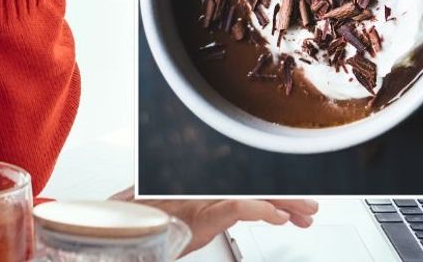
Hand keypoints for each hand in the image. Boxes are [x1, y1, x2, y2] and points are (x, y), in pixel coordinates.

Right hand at [109, 187, 316, 257]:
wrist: (112, 232)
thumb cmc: (134, 227)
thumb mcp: (167, 229)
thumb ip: (187, 224)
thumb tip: (208, 220)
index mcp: (201, 198)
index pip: (243, 193)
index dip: (271, 201)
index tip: (292, 212)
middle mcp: (205, 194)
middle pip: (253, 190)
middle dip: (286, 199)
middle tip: (310, 210)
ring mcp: (205, 200)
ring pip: (253, 196)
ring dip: (284, 204)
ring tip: (306, 213)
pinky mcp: (202, 210)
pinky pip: (237, 207)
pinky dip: (261, 210)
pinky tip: (278, 218)